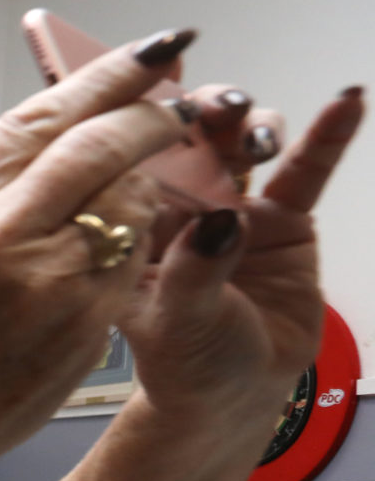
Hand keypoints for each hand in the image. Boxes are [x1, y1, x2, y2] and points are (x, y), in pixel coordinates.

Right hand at [0, 30, 205, 475]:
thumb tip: (53, 129)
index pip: (36, 120)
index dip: (104, 78)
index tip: (146, 57)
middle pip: (94, 146)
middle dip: (150, 117)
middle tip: (175, 108)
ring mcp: (39, 284)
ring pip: (124, 200)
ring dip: (147, 182)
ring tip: (143, 183)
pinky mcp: (80, 324)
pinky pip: (131, 258)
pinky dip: (138, 240)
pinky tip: (126, 241)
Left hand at [118, 87, 362, 416]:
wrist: (233, 396)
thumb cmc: (186, 364)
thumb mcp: (177, 324)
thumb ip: (193, 274)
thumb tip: (220, 222)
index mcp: (134, 228)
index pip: (133, 163)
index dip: (145, 119)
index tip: (161, 84)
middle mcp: (179, 210)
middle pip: (190, 140)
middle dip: (204, 112)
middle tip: (219, 110)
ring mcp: (232, 208)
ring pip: (240, 146)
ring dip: (251, 126)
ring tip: (260, 140)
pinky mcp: (281, 220)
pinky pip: (304, 172)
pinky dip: (325, 137)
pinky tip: (347, 102)